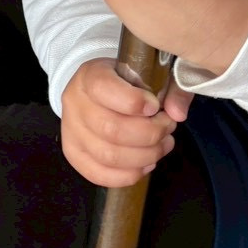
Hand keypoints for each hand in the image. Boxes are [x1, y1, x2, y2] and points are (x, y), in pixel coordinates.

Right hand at [61, 58, 178, 186]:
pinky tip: (146, 164)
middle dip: (150, 134)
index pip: (104, 89)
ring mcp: (70, 132)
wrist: (94, 91)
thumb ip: (168, 87)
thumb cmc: (124, 82)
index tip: (156, 106)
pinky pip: (99, 175)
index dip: (135, 102)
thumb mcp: (145, 72)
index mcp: (90, 76)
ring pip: (108, 156)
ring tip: (162, 146)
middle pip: (111, 129)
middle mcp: (74, 103)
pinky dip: (128, 175)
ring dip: (144, 156)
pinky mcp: (73, 154)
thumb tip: (177, 114)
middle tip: (167, 128)